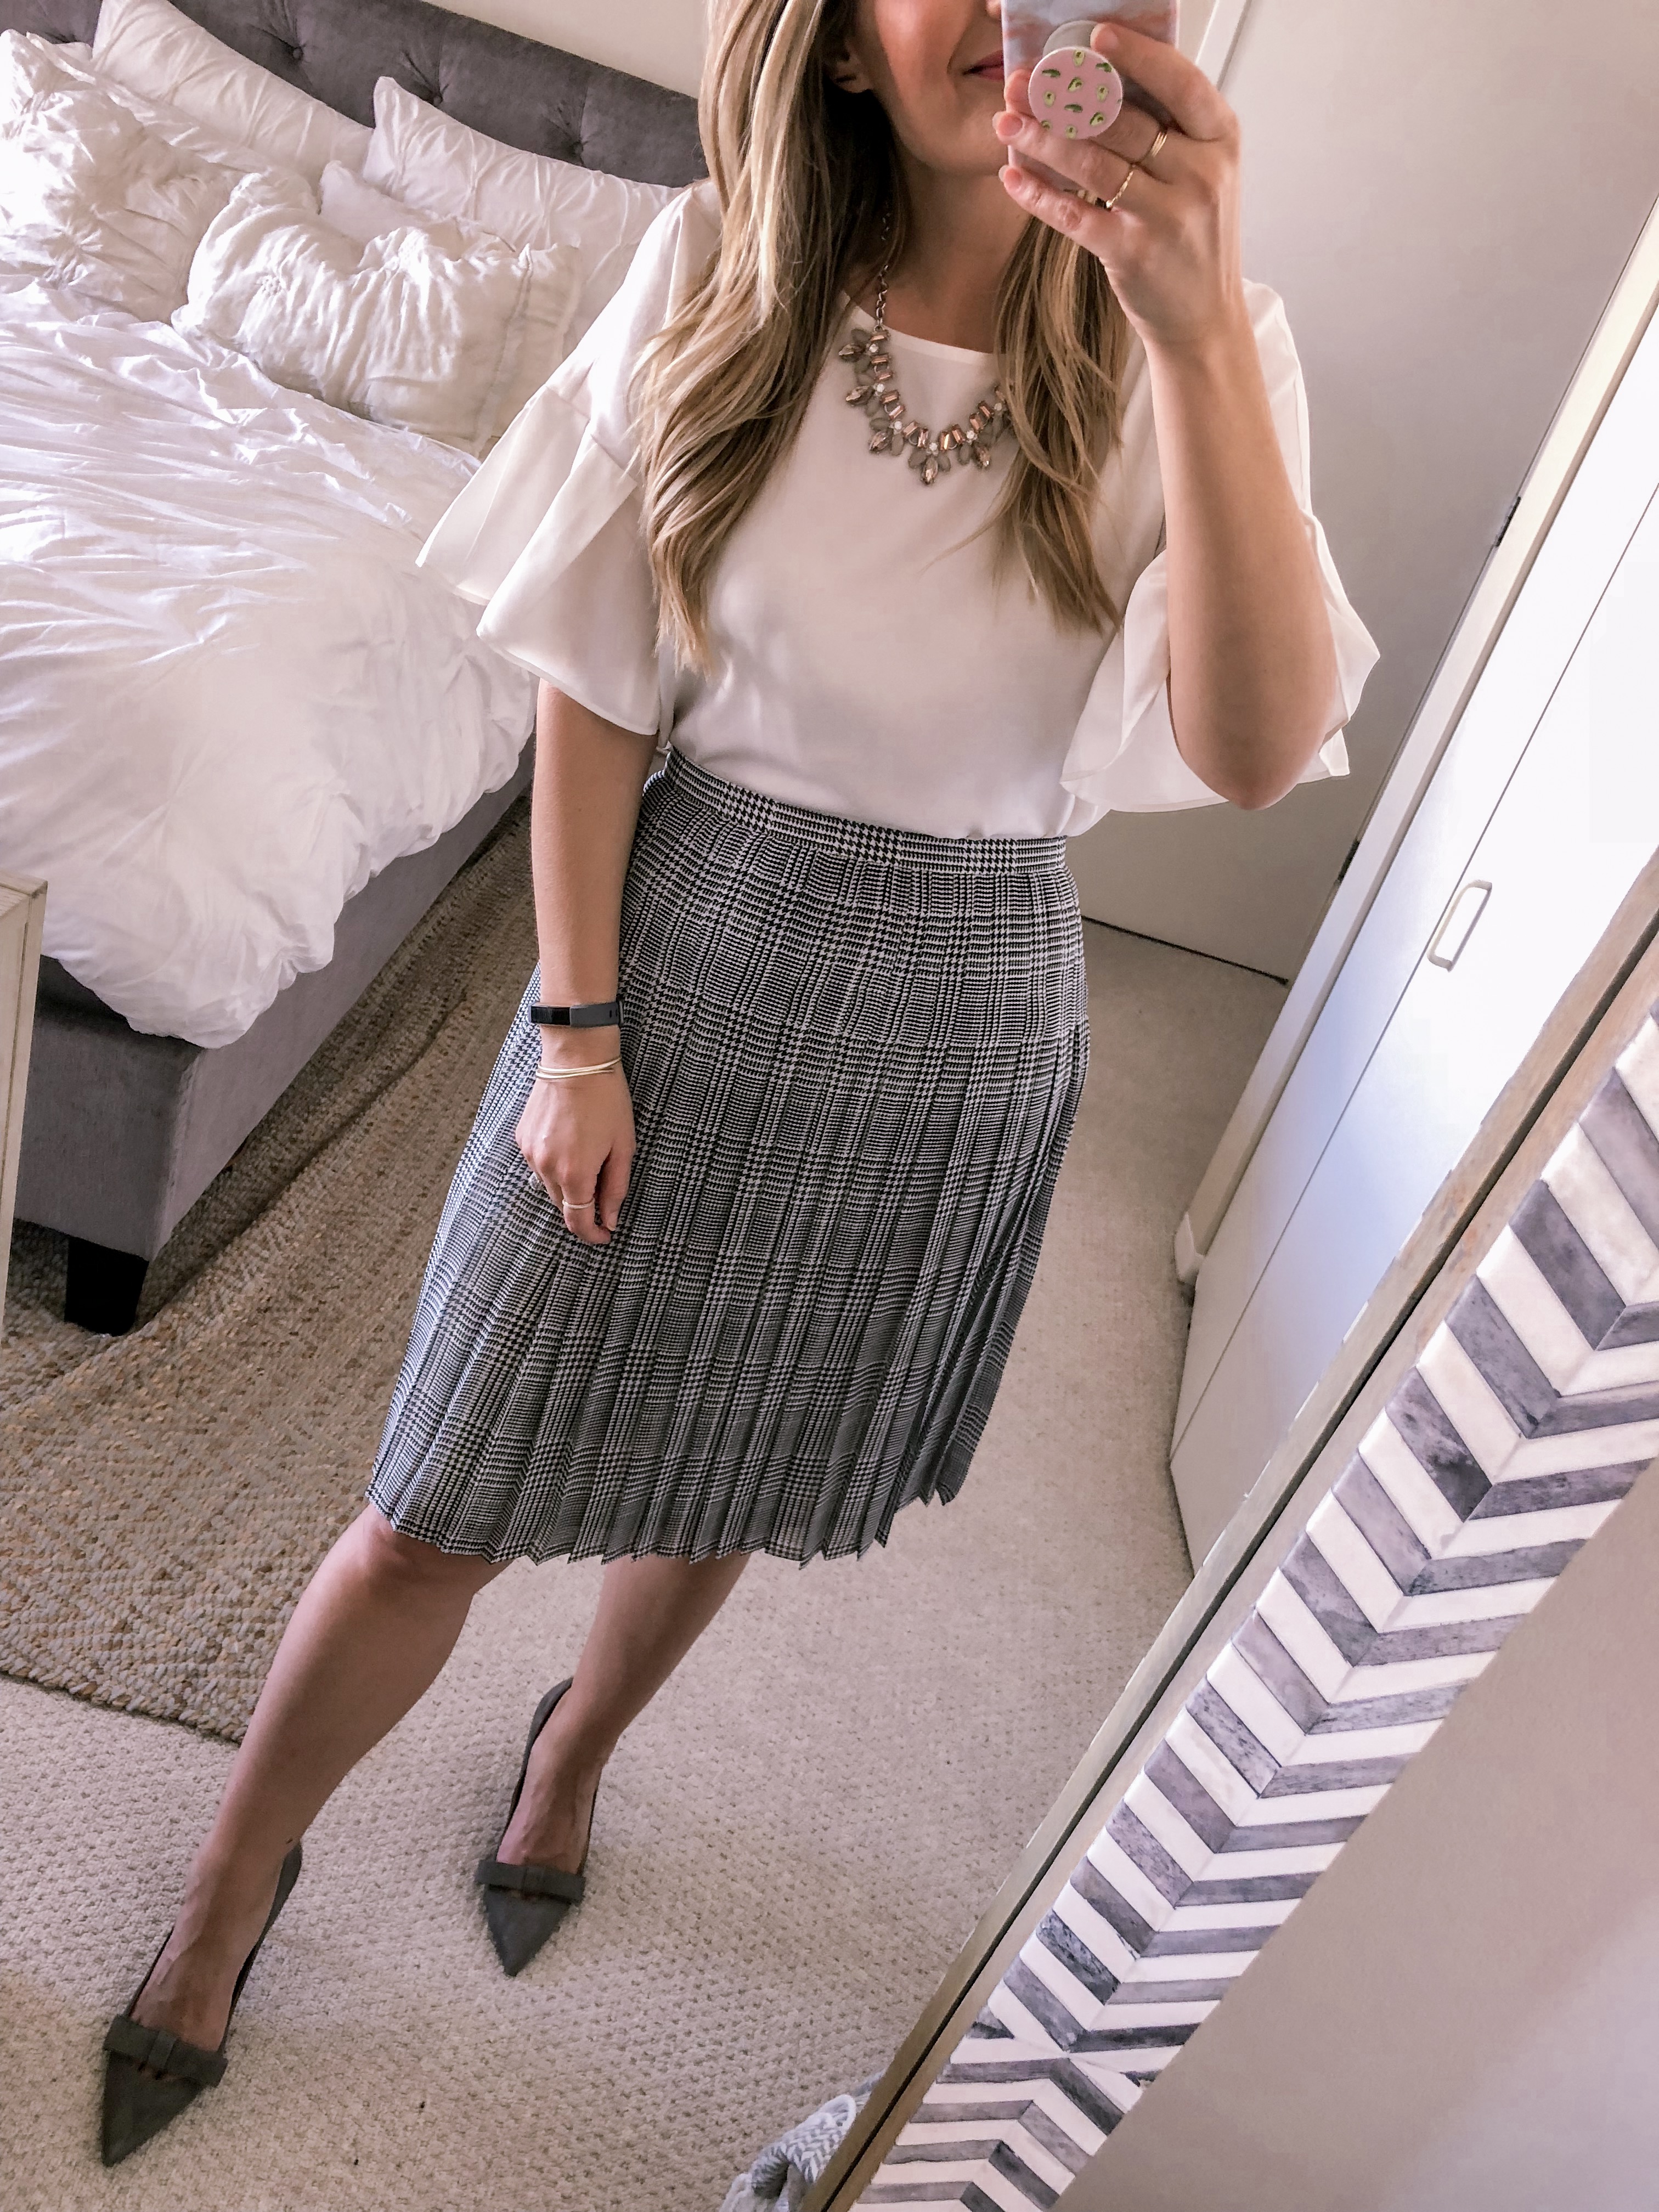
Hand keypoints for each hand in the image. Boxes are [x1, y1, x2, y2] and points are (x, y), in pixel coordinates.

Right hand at [516, 1048, 634, 1246]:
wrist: (576, 1059)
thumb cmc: (606, 1099)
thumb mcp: (623, 1147)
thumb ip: (615, 1188)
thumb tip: (610, 1219)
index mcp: (574, 1174)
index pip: (578, 1222)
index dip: (592, 1235)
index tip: (605, 1236)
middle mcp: (546, 1168)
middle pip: (563, 1205)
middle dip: (583, 1208)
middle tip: (604, 1193)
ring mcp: (530, 1153)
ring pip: (548, 1186)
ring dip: (567, 1185)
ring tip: (588, 1159)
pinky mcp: (522, 1138)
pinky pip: (538, 1164)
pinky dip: (554, 1164)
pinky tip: (570, 1143)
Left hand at [996, 23, 1245, 357]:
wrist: (1204, 318)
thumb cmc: (1194, 237)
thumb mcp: (1202, 172)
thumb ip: (1169, 129)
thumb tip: (1105, 78)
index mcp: (1221, 140)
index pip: (1180, 83)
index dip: (1138, 56)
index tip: (1097, 36)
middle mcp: (1200, 174)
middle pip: (1123, 121)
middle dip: (1065, 97)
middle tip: (1022, 82)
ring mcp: (1167, 216)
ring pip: (1092, 164)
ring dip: (1041, 140)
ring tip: (1005, 122)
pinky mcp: (1133, 254)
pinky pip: (1075, 214)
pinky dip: (1039, 195)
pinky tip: (1012, 177)